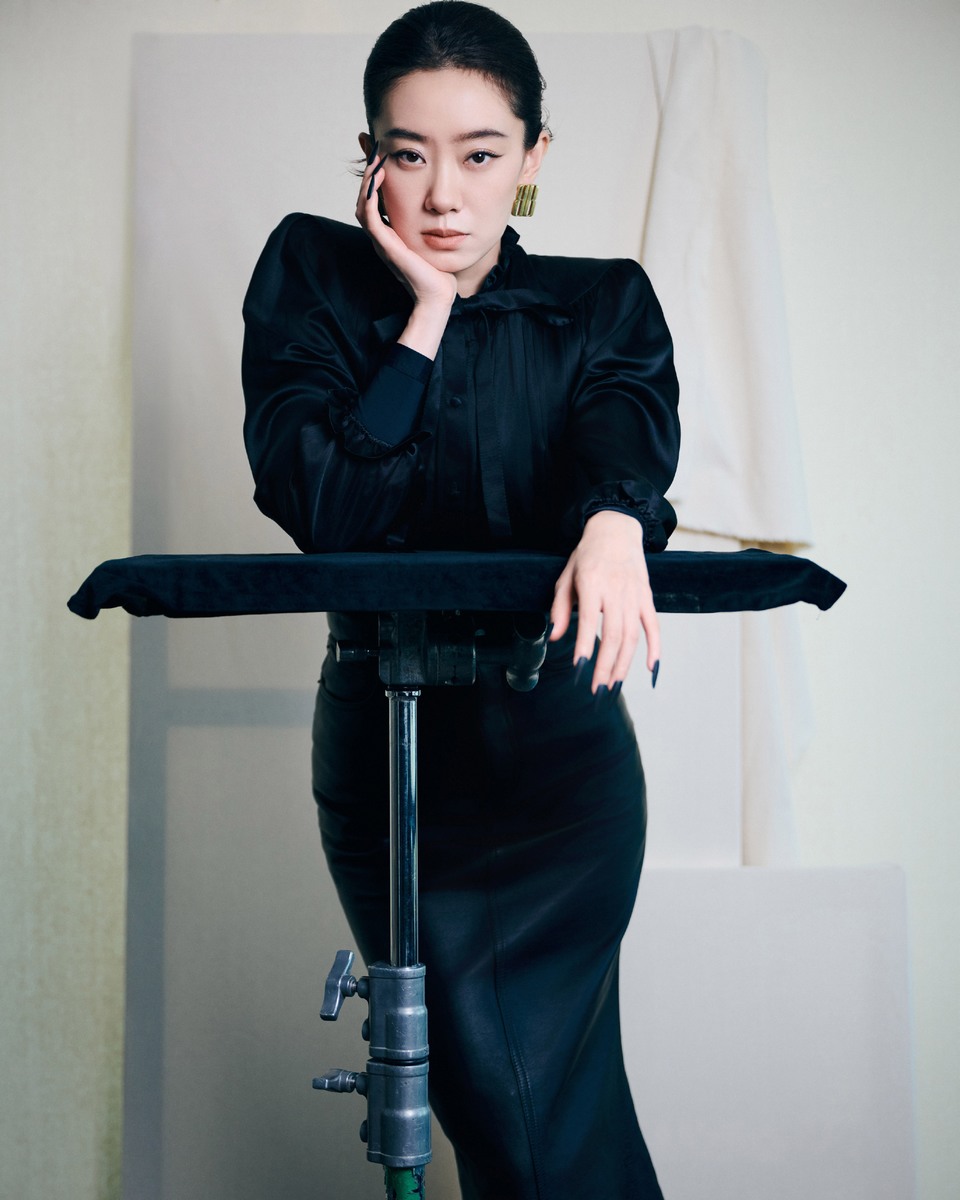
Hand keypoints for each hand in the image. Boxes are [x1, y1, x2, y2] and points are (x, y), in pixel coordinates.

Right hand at [356, 151, 456, 311]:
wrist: (438, 296)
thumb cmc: (438, 271)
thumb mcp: (433, 239)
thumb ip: (430, 222)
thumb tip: (442, 204)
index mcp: (390, 235)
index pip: (374, 201)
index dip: (374, 177)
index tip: (380, 153)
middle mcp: (382, 238)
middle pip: (364, 199)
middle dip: (367, 173)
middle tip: (371, 148)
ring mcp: (381, 243)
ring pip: (363, 206)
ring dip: (367, 182)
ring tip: (375, 160)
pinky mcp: (386, 247)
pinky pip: (370, 219)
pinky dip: (370, 198)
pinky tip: (377, 181)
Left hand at [549, 510, 660, 692]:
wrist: (616, 530)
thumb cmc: (587, 556)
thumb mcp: (566, 577)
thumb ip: (560, 607)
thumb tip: (554, 636)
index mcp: (592, 583)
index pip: (589, 620)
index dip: (586, 646)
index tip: (579, 670)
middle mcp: (616, 590)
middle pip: (614, 635)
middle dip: (605, 665)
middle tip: (597, 690)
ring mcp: (635, 595)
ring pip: (633, 635)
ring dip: (624, 663)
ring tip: (614, 685)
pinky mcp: (647, 597)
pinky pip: (654, 626)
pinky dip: (655, 648)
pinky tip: (650, 668)